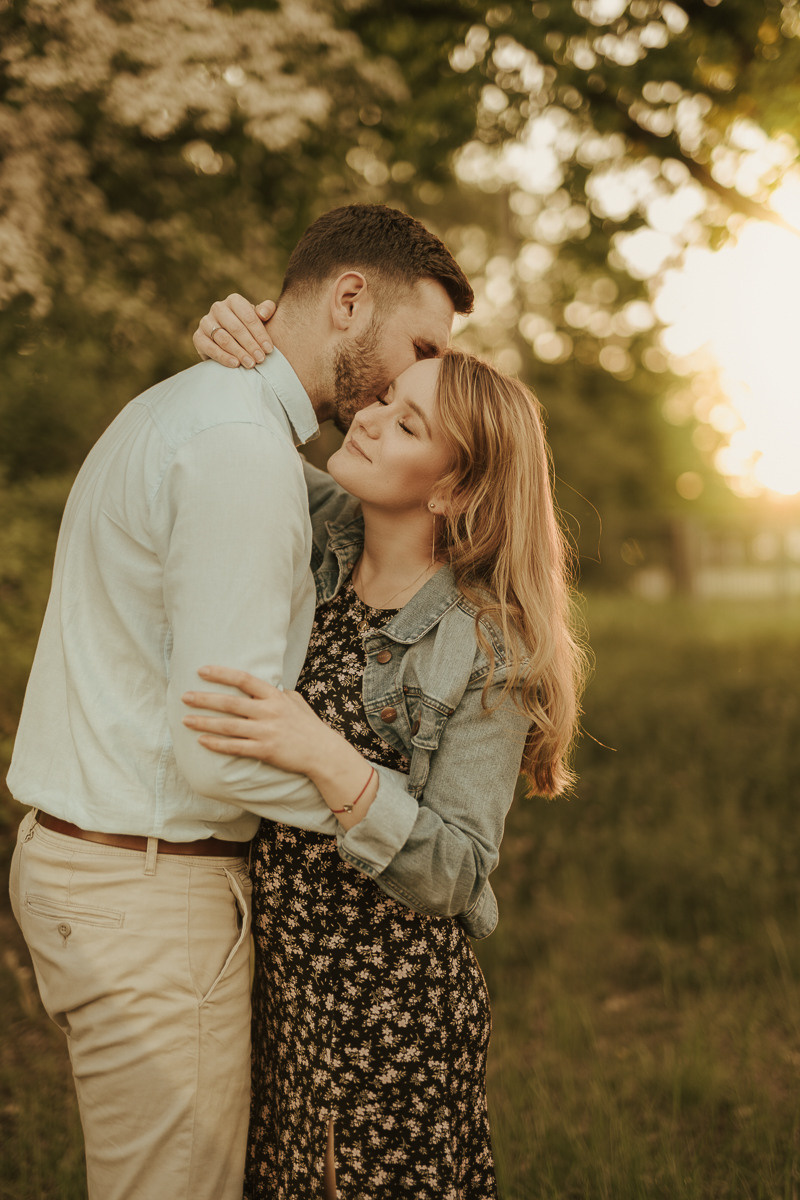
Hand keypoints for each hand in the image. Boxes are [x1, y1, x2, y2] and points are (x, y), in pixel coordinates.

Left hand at [182, 665, 336, 775]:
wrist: (323, 752)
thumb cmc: (309, 726)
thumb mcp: (296, 701)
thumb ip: (278, 693)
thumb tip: (265, 686)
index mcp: (275, 696)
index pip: (244, 680)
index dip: (221, 674)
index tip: (201, 670)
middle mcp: (269, 712)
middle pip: (230, 703)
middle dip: (204, 699)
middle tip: (184, 696)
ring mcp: (266, 732)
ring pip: (228, 726)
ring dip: (204, 722)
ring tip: (185, 719)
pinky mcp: (265, 751)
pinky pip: (235, 747)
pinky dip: (217, 744)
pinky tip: (202, 741)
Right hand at [192, 295, 276, 368]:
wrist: (231, 342)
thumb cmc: (250, 328)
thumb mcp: (262, 318)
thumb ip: (267, 310)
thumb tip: (262, 313)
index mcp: (234, 301)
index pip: (248, 316)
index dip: (260, 334)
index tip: (269, 349)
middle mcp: (218, 308)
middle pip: (236, 328)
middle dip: (250, 345)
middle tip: (261, 359)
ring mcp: (206, 322)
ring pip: (224, 338)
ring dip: (239, 352)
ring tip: (250, 364)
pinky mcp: (198, 337)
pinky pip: (210, 347)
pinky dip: (223, 357)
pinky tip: (235, 364)